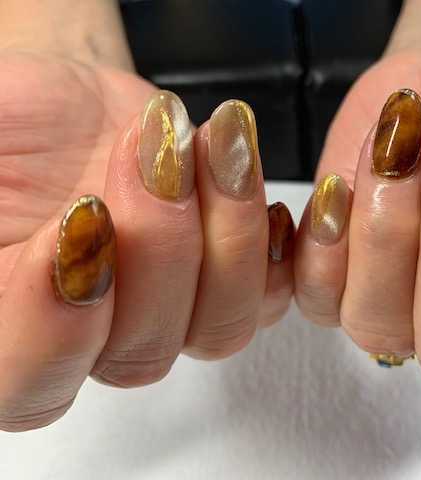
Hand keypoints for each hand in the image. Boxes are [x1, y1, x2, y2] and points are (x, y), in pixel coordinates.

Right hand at [0, 7, 293, 430]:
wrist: (68, 104)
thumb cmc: (13, 118)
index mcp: (10, 322)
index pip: (27, 383)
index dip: (56, 323)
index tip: (81, 218)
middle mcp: (88, 334)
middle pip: (140, 354)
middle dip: (160, 246)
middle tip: (158, 156)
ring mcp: (164, 309)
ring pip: (218, 326)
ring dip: (228, 232)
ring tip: (214, 145)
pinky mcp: (220, 277)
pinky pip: (268, 294)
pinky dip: (272, 240)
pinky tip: (245, 175)